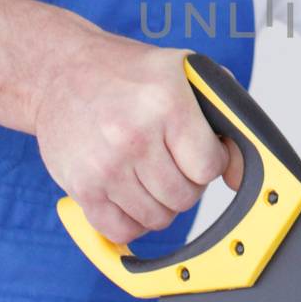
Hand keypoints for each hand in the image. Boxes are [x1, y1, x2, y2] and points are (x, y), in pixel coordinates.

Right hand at [30, 31, 237, 242]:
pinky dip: (131, 221)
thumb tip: (241, 170)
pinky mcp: (81, 187)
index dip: (209, 162)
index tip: (198, 151)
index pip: (208, 167)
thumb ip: (224, 113)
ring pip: (157, 218)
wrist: (59, 71)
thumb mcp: (183, 72)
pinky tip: (129, 194)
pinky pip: (121, 230)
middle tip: (170, 160)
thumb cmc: (124, 73)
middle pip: (185, 197)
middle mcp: (133, 136)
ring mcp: (105, 166)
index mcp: (165, 104)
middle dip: (186, 183)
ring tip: (148, 172)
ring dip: (159, 202)